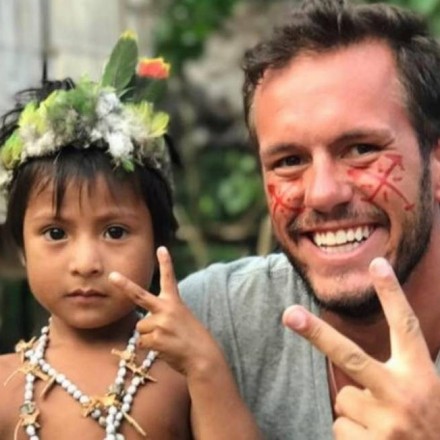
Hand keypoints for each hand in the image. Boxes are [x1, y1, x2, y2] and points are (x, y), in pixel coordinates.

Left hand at [109, 246, 222, 376]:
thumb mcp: (182, 318)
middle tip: (112, 276)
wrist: (203, 357)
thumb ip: (164, 314)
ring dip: (148, 336)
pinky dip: (151, 347)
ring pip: (140, 327)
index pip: (169, 279)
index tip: (161, 248)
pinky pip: (142, 342)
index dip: (165, 263)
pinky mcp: (156, 339)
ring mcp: (161, 323)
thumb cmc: (193, 338)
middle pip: (139, 296)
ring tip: (167, 340)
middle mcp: (167, 309)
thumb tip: (141, 324)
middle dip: (124, 285)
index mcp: (175, 302)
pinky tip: (166, 349)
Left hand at [282, 257, 439, 438]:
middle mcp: (404, 395)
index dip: (391, 294)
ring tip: (384, 428)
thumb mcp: (424, 396)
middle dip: (315, 332)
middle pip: (349, 355)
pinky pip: (340, 426)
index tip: (377, 263)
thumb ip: (393, 378)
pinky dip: (353, 435)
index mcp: (421, 376)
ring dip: (357, 412)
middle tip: (289, 314)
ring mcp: (387, 423)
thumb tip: (345, 383)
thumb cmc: (428, 428)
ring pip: (343, 399)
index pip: (406, 326)